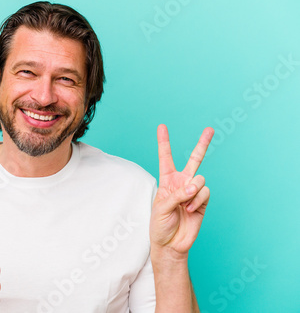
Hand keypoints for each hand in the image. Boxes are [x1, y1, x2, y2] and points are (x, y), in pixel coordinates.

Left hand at [150, 124, 213, 257]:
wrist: (171, 244)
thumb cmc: (160, 225)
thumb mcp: (161, 207)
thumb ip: (177, 194)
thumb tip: (194, 186)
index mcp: (167, 180)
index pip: (165, 158)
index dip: (164, 142)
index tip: (162, 126)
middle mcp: (181, 182)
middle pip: (194, 159)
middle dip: (202, 144)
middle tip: (210, 129)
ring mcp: (193, 191)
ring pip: (200, 179)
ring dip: (192, 192)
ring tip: (185, 205)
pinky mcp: (203, 202)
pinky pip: (205, 192)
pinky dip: (198, 201)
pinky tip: (191, 210)